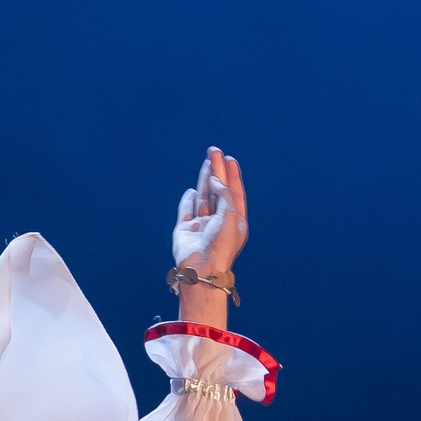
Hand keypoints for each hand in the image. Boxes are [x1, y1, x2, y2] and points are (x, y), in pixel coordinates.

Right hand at [172, 147, 247, 320]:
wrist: (201, 268)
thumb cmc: (220, 244)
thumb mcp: (230, 215)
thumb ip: (224, 194)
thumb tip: (216, 180)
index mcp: (234, 222)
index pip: (234, 194)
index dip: (232, 176)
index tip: (229, 159)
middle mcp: (218, 223)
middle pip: (219, 192)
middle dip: (217, 171)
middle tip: (215, 151)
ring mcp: (201, 226)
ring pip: (204, 198)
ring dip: (206, 179)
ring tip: (207, 162)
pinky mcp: (185, 230)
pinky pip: (187, 210)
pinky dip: (189, 199)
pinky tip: (193, 190)